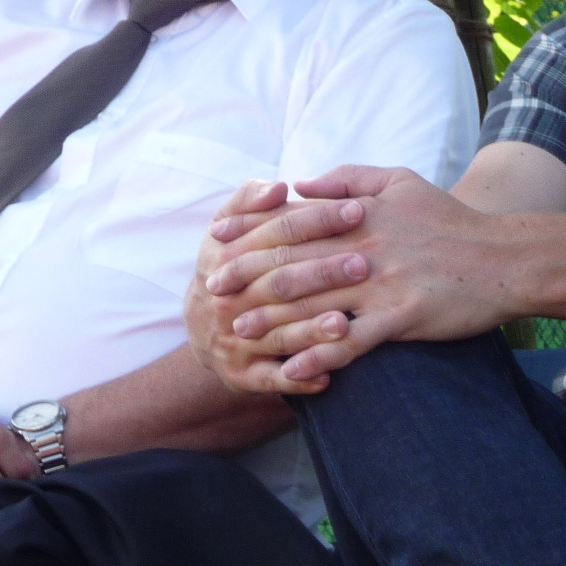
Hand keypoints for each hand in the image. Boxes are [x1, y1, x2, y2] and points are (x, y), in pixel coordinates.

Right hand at [186, 179, 374, 394]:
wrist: (201, 328)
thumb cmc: (231, 266)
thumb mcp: (228, 229)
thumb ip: (250, 201)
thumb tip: (278, 186)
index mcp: (226, 256)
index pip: (277, 232)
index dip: (317, 219)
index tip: (359, 210)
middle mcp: (227, 298)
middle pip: (280, 282)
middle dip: (322, 273)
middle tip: (364, 264)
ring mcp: (235, 339)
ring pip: (277, 334)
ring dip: (311, 330)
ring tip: (346, 323)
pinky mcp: (242, 375)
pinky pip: (272, 379)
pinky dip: (298, 378)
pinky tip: (327, 376)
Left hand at [205, 165, 518, 385]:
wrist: (504, 259)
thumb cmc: (451, 221)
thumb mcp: (402, 181)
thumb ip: (349, 177)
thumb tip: (301, 182)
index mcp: (360, 212)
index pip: (292, 221)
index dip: (250, 233)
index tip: (216, 243)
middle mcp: (364, 246)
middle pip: (293, 264)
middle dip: (247, 280)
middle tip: (212, 294)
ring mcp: (382, 284)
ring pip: (314, 306)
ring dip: (272, 323)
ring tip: (239, 336)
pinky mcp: (402, 318)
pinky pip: (352, 342)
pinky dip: (320, 358)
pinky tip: (293, 372)